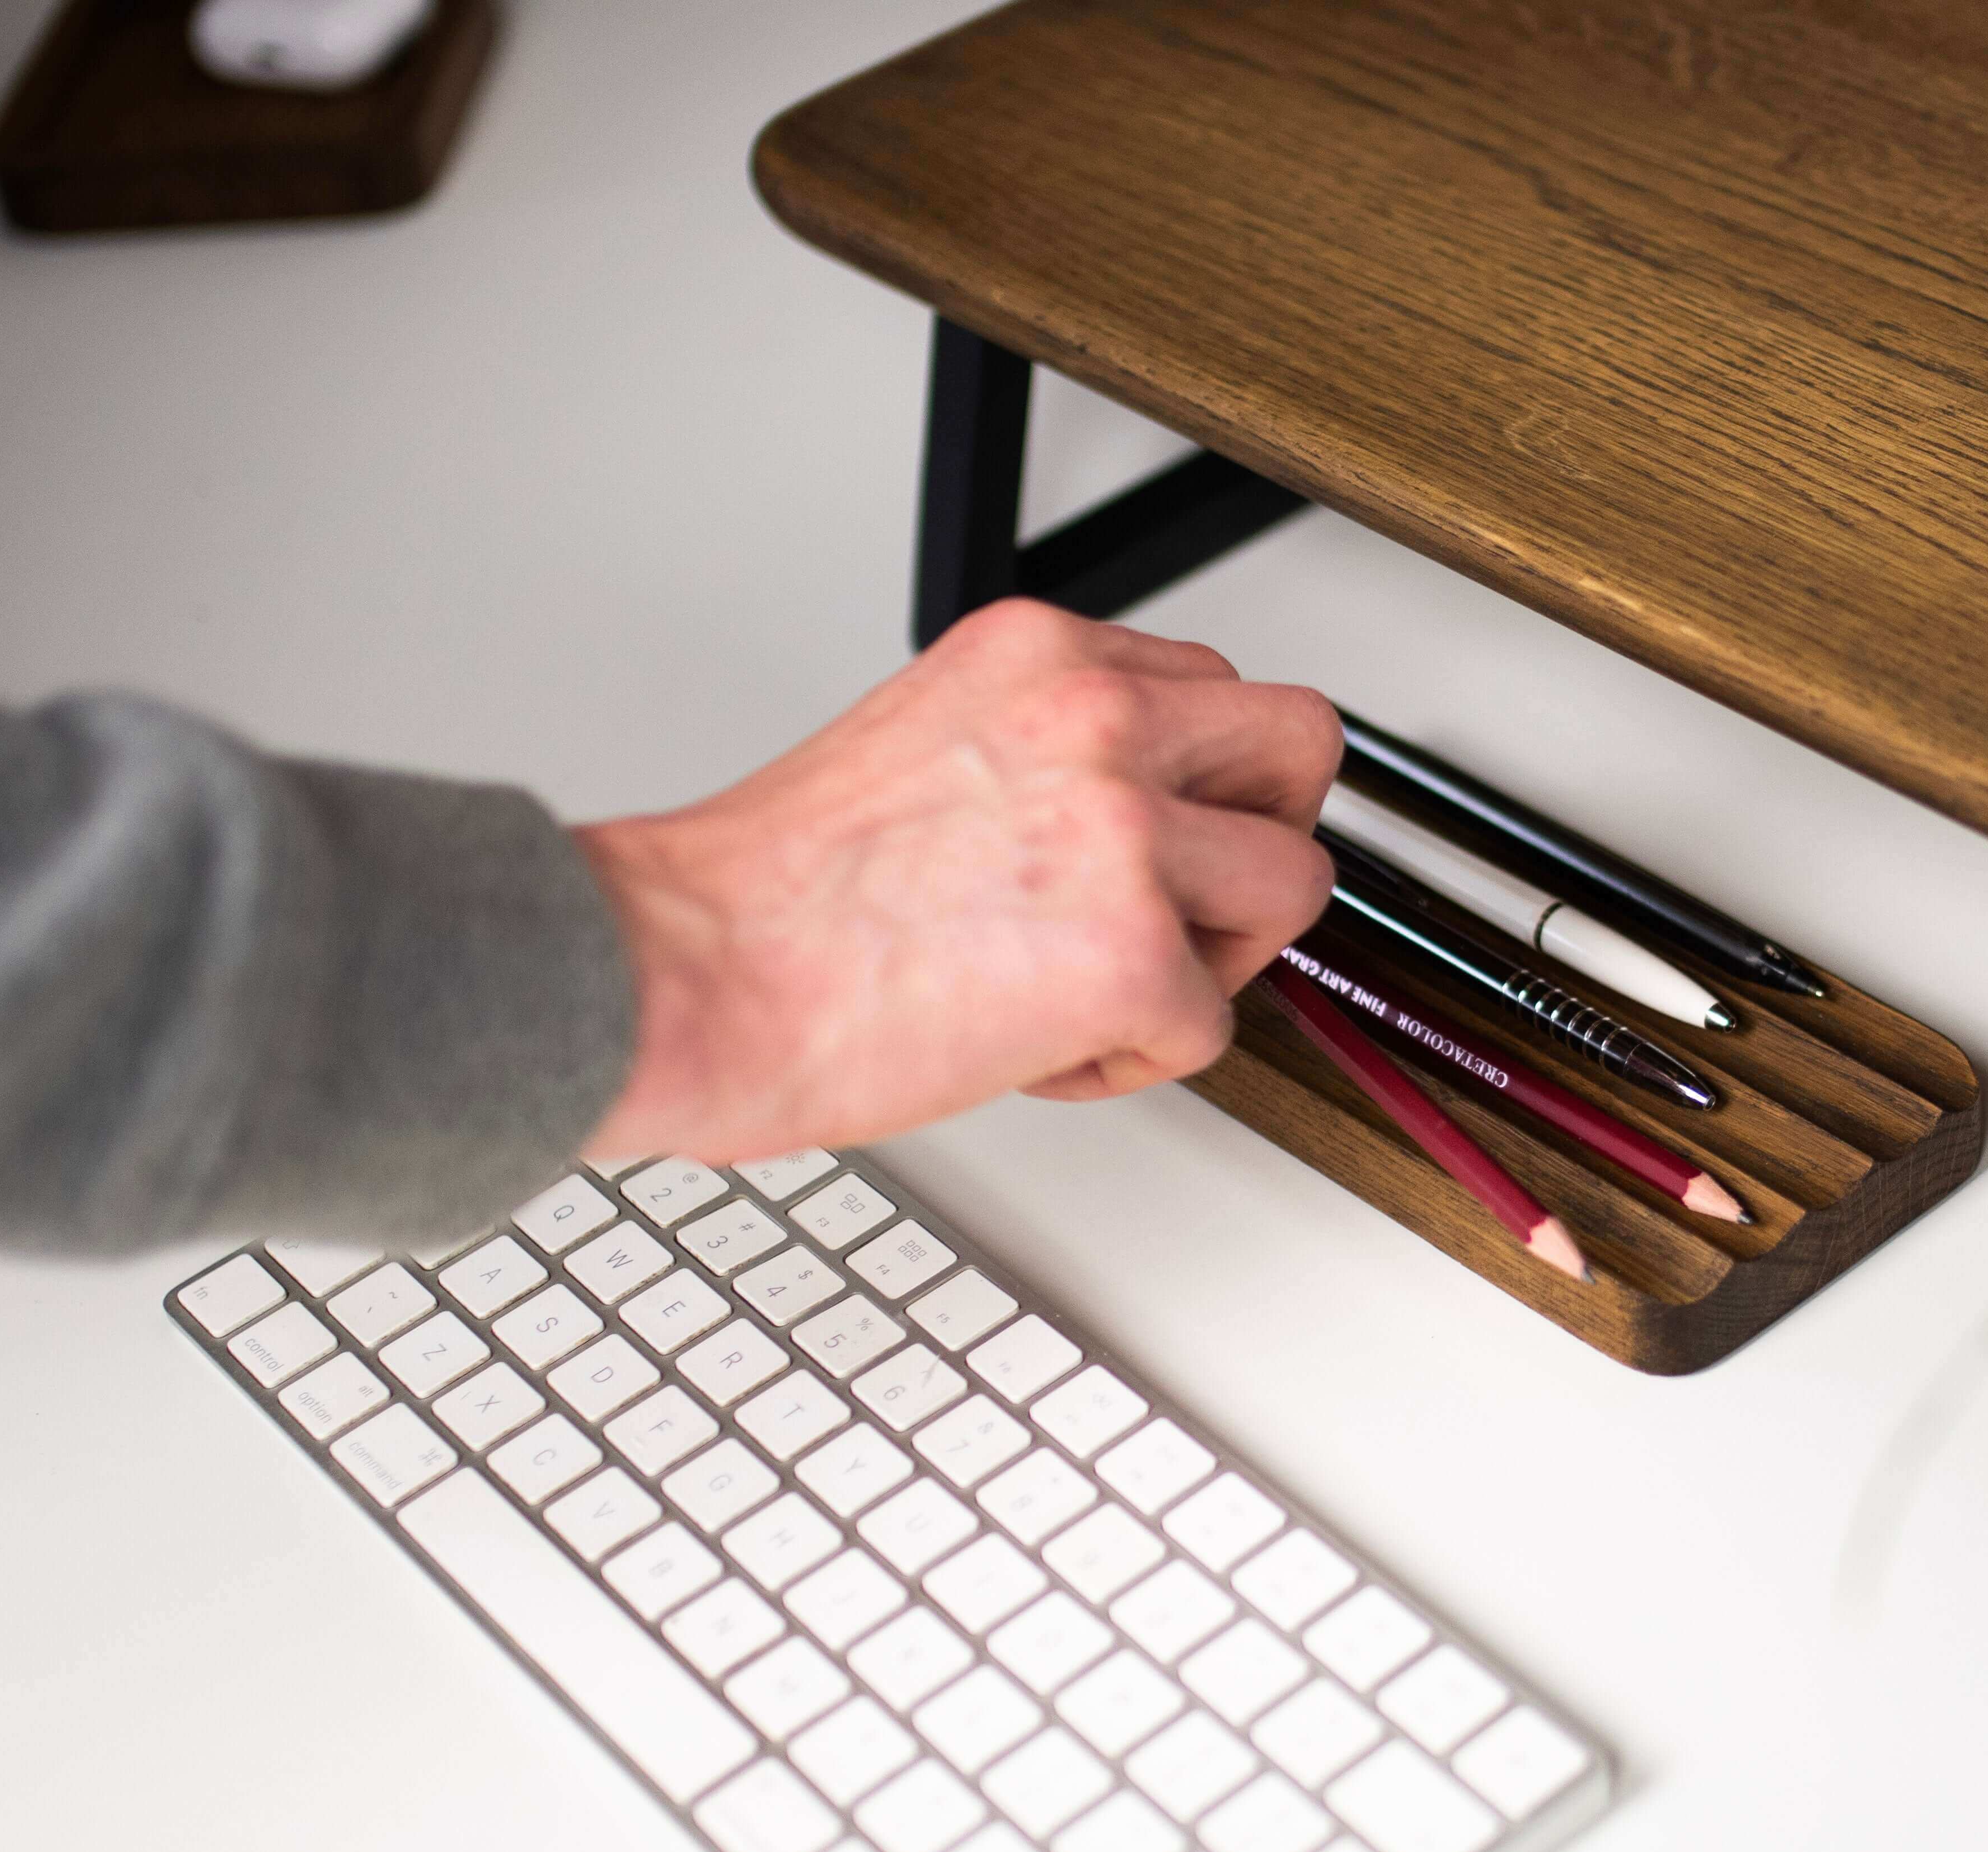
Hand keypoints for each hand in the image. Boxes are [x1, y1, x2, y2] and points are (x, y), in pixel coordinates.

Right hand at [575, 599, 1338, 1161]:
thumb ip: (1049, 752)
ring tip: (1101, 989)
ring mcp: (1126, 830)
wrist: (689, 975)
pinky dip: (1134, 1062)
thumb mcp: (933, 742)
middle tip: (1189, 909)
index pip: (1215, 692)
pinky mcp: (1134, 954)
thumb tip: (1139, 815)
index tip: (1157, 845)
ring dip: (1214, 958)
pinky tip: (1034, 1051)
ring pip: (1292, 886)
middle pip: (1298, 749)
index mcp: (1042, 653)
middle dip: (1263, 840)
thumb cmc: (772, 898)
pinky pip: (1212, 1026)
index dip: (1199, 787)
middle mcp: (1097, 715)